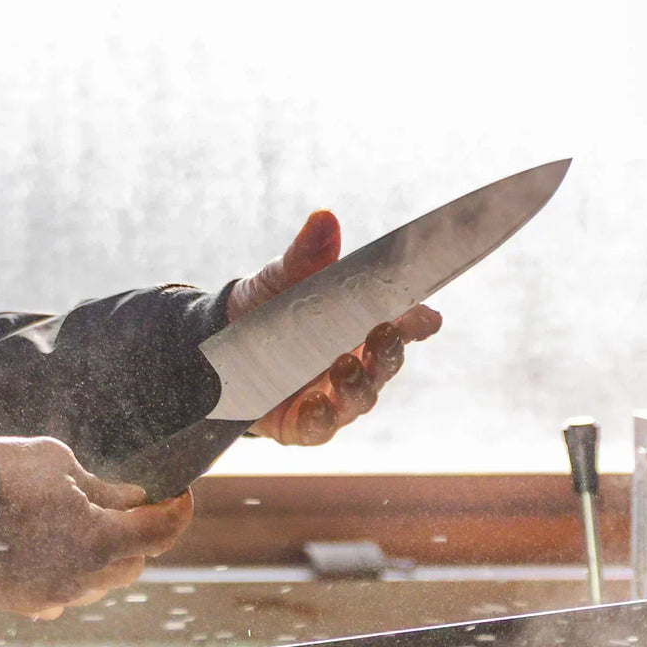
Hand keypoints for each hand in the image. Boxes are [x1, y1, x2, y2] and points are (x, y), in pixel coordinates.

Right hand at [0, 437, 191, 619]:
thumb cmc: (1, 475)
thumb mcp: (63, 464)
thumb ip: (105, 488)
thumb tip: (133, 499)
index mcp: (98, 539)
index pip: (160, 533)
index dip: (178, 512)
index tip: (180, 496)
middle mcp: (81, 576)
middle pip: (133, 563)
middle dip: (138, 534)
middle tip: (128, 506)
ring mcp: (52, 595)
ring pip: (100, 582)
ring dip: (104, 556)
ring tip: (81, 524)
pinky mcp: (26, 603)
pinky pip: (65, 593)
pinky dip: (70, 572)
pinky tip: (53, 547)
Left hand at [227, 210, 441, 444]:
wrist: (219, 345)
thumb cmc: (267, 308)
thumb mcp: (282, 280)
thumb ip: (306, 256)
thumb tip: (323, 218)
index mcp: (362, 326)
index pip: (404, 324)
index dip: (419, 322)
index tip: (426, 316)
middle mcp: (356, 363)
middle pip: (387, 362)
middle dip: (390, 350)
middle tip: (383, 333)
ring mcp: (333, 396)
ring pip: (360, 398)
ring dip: (358, 384)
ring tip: (343, 366)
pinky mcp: (304, 423)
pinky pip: (321, 428)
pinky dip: (322, 418)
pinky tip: (315, 404)